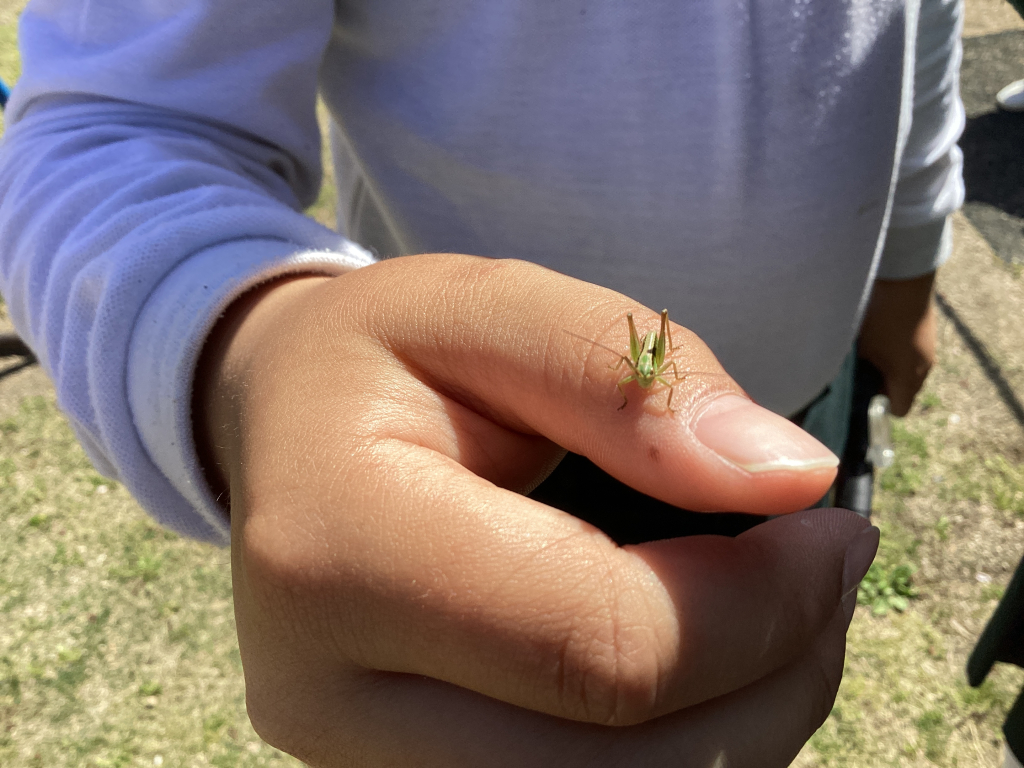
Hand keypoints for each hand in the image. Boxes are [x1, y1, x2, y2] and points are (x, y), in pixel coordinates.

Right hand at [193, 254, 876, 766]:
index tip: (829, 527)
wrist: (283, 432)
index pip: (600, 647)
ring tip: (773, 618)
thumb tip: (786, 478)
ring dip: (737, 731)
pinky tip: (699, 663)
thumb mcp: (488, 309)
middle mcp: (323, 696)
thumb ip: (629, 377)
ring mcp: (350, 765)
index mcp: (339, 551)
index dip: (759, 606)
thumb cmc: (382, 358)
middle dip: (772, 685)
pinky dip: (676, 750)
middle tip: (825, 578)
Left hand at [857, 271, 937, 416]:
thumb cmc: (879, 318)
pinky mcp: (928, 334)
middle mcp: (924, 368)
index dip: (880, 407)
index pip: (900, 409)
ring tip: (871, 351)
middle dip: (884, 386)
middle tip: (862, 371)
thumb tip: (846, 385)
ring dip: (891, 367)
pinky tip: (882, 335)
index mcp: (909, 378)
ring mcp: (929, 350)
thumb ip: (858, 373)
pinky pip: (913, 354)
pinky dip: (898, 351)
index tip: (863, 394)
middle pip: (905, 391)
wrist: (905, 279)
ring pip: (908, 372)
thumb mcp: (862, 350)